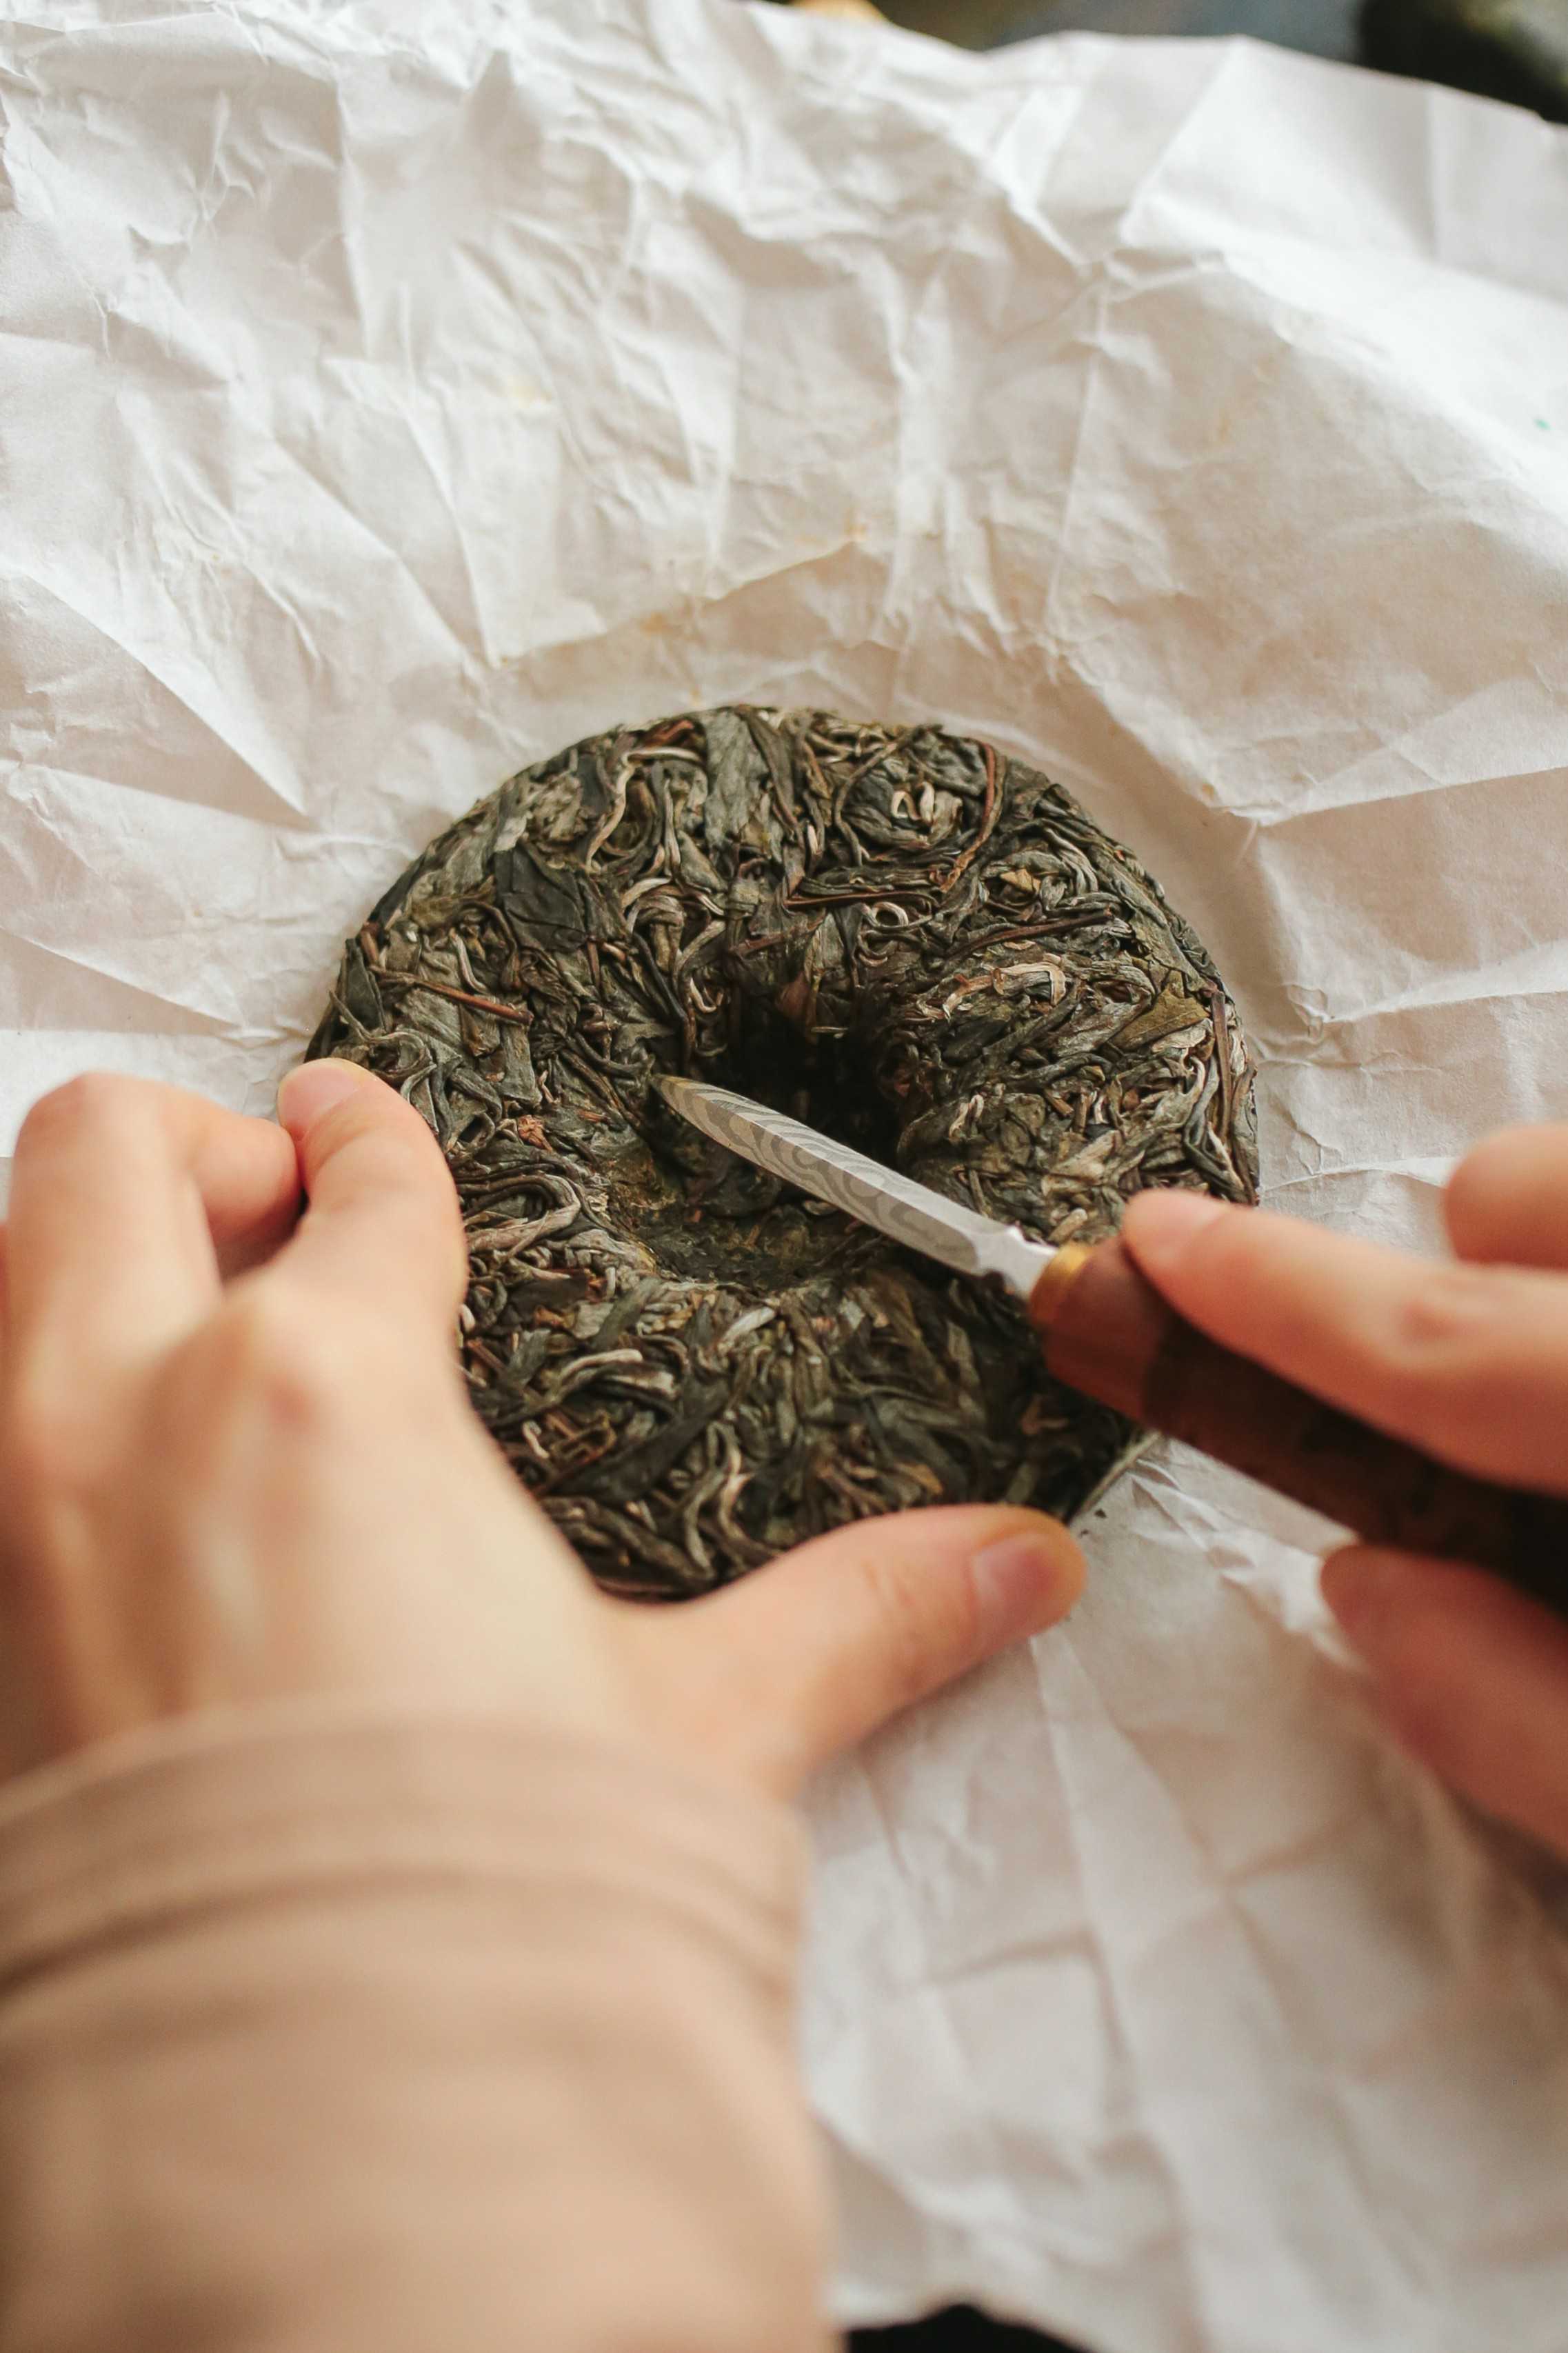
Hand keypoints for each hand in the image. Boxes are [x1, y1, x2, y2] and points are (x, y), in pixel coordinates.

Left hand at [0, 1063, 1081, 1794]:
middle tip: (270, 1208)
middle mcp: (134, 1420)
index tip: (361, 1122)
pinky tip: (138, 1500)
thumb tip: (1025, 1562)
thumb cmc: (500, 1897)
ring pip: (4, 1268)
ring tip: (192, 1333)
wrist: (307, 2123)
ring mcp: (14, 1517)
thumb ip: (861, 1615)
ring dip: (87, 1261)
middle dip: (188, 1146)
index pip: (359, 1188)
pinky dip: (41, 1406)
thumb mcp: (700, 1731)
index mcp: (330, 1395)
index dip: (373, 1137)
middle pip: (102, 1153)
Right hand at [1122, 1131, 1567, 1858]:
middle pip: (1532, 1194)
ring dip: (1530, 1285)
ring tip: (1537, 1421)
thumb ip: (1532, 1731)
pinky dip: (1561, 1310)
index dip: (1282, 1295)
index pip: (1460, 1347)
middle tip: (1455, 1415)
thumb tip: (1368, 1587)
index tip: (1159, 1244)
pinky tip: (1566, 1423)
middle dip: (1453, 1261)